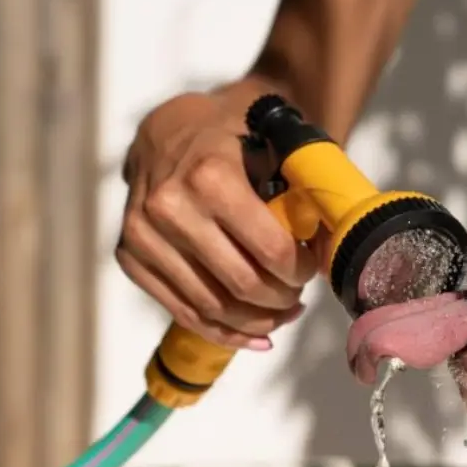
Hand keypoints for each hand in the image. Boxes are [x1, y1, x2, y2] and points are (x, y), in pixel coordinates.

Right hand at [116, 92, 317, 349]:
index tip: (313, 269)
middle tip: (299, 297)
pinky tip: (256, 336)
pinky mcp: (129, 257)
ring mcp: (143, 236)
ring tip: (282, 315)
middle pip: (242, 284)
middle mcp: (169, 207)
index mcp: (209, 176)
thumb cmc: (231, 135)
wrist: (168, 129)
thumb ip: (302, 186)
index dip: (301, 270)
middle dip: (282, 299)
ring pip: (213, 307)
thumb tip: (336, 242)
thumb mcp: (272, 142)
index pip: (270, 249)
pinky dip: (224, 332)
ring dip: (257, 321)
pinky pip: (184, 312)